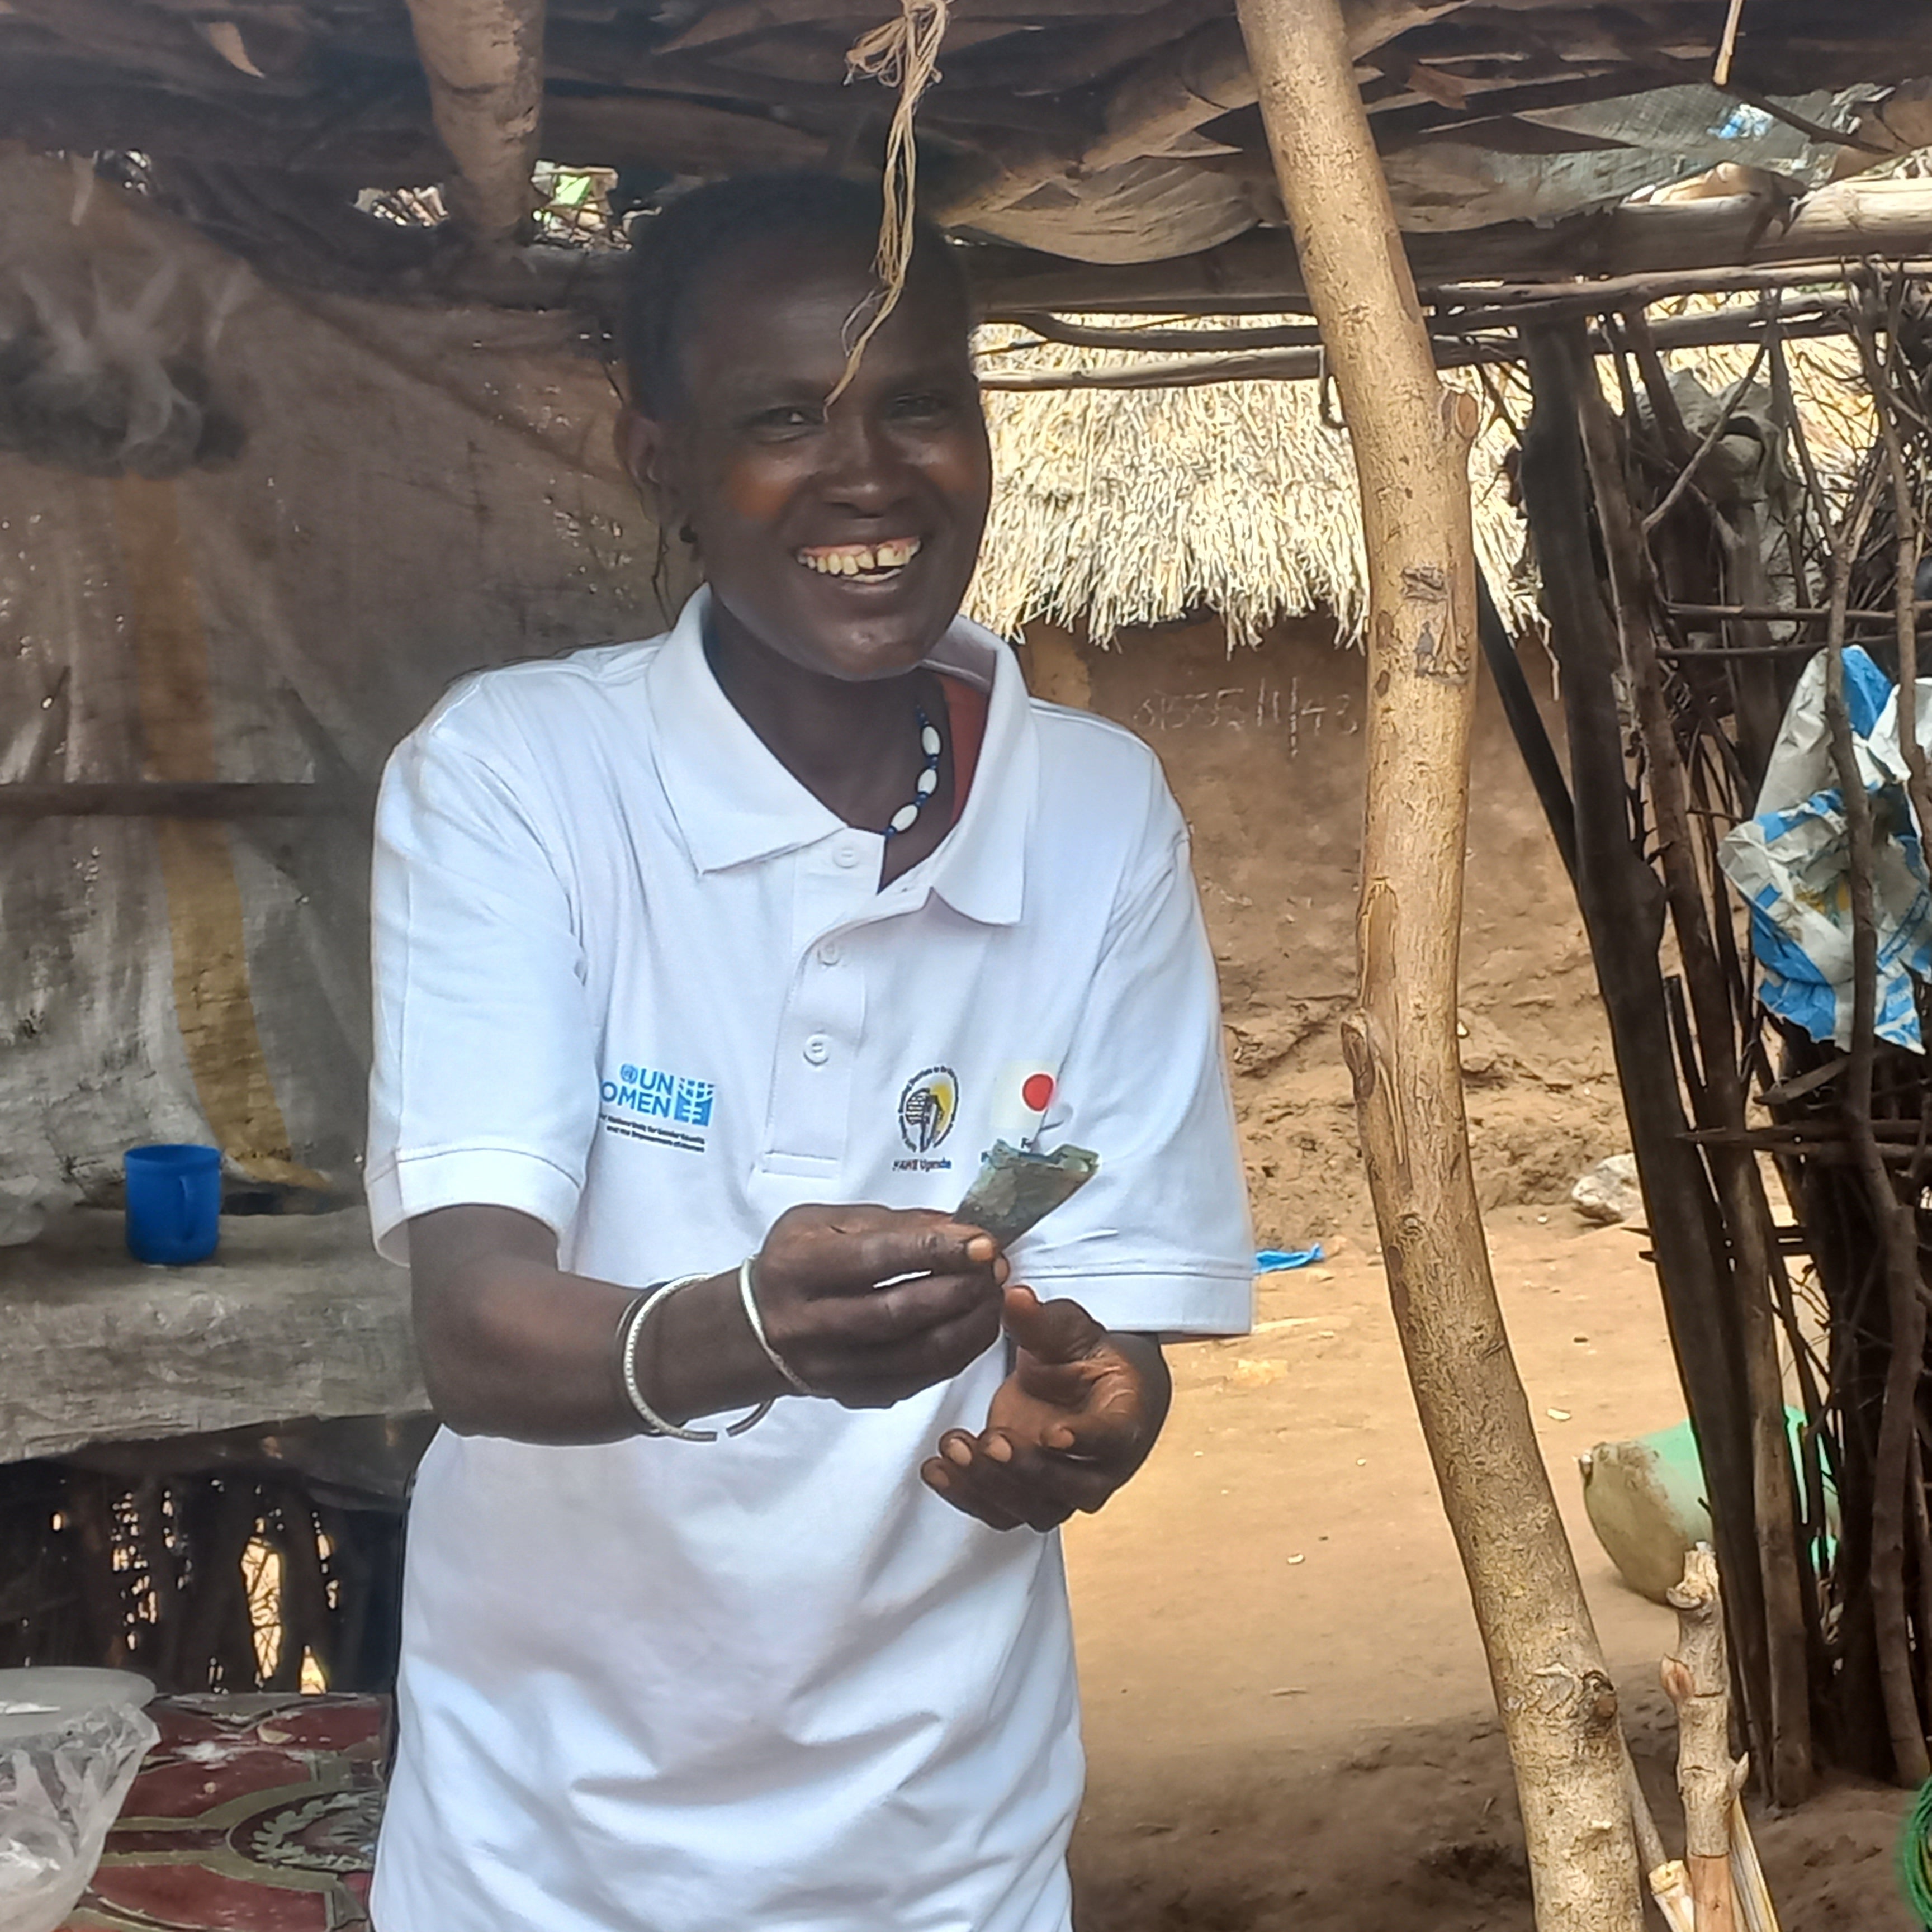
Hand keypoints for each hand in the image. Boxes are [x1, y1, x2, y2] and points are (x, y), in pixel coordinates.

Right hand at [752, 1204, 1007, 1408]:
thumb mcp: (823, 1222)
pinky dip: (958, 1354)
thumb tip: (956, 1226)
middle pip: (899, 1313)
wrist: (755, 1328)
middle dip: (960, 1289)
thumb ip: (889, 1222)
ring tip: (994, 1295)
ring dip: (969, 1324)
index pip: (875, 1260)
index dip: (935, 1250)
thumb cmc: (796, 1261)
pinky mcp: (855, 1396)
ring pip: (916, 1355)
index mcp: (799, 1267)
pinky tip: (976, 1325)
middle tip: (996, 1267)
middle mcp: (811, 1324)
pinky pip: (919, 1381)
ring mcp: (833, 1369)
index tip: (983, 1242)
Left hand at [920, 1287, 1170, 1531]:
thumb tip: (1014, 1296)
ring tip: (953, 1445)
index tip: (1053, 1433)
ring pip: (1033, 1508)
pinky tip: (936, 1469)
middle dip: (1027, 1468)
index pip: (1112, 1438)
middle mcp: (1101, 1468)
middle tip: (990, 1439)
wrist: (1085, 1388)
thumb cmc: (1086, 1357)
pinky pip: (999, 1512)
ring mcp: (1064, 1489)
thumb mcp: (1068, 1331)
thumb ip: (1041, 1322)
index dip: (1085, 1439)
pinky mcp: (1028, 1497)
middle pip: (1071, 1487)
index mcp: (1124, 1421)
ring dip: (989, 1484)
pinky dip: (966, 1496)